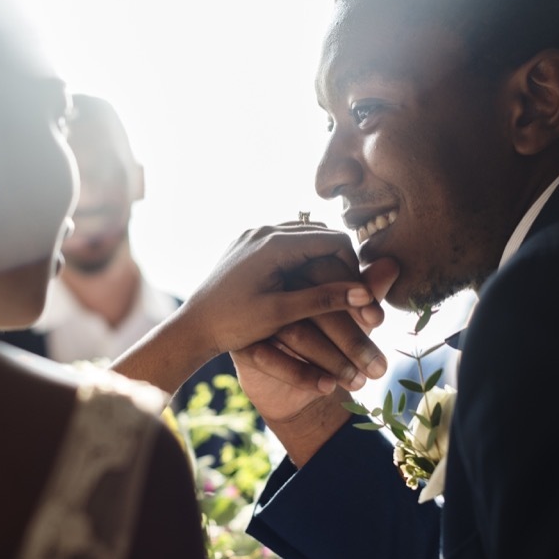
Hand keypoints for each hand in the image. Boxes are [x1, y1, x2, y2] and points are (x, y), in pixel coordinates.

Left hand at [176, 223, 386, 377]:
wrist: (193, 327)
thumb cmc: (235, 324)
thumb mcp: (281, 314)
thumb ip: (323, 300)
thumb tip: (364, 293)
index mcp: (275, 244)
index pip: (333, 240)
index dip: (353, 266)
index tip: (359, 295)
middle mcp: (264, 231)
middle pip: (320, 233)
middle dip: (340, 260)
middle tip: (350, 293)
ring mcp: (253, 235)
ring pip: (303, 235)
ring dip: (321, 257)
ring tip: (332, 290)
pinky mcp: (246, 244)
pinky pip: (285, 241)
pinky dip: (302, 257)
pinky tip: (305, 284)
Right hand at [234, 255, 399, 464]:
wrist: (287, 382)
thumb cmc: (323, 336)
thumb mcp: (350, 314)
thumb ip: (367, 290)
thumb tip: (392, 265)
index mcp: (301, 271)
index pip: (328, 274)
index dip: (356, 296)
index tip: (379, 321)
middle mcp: (275, 290)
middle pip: (315, 308)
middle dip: (352, 339)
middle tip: (379, 368)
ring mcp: (256, 318)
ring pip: (296, 334)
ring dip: (332, 360)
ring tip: (359, 382)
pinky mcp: (243, 345)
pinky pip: (270, 359)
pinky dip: (302, 375)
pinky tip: (328, 389)